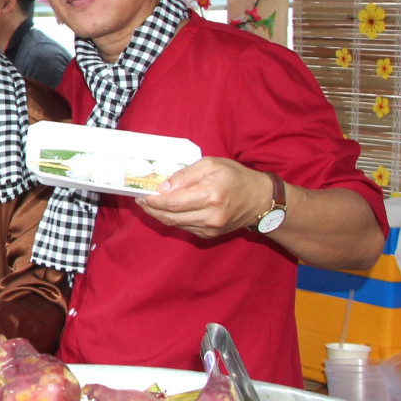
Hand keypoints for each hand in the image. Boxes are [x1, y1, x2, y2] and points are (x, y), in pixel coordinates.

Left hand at [140, 157, 272, 238]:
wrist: (260, 200)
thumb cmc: (235, 177)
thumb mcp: (211, 165)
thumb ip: (185, 175)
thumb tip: (163, 187)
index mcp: (210, 195)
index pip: (173, 203)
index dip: (153, 201)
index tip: (142, 195)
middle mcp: (211, 216)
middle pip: (171, 217)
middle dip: (151, 209)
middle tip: (141, 200)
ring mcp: (211, 228)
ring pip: (176, 224)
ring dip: (159, 215)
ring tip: (150, 204)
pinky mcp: (210, 235)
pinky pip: (185, 228)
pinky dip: (173, 219)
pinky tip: (166, 210)